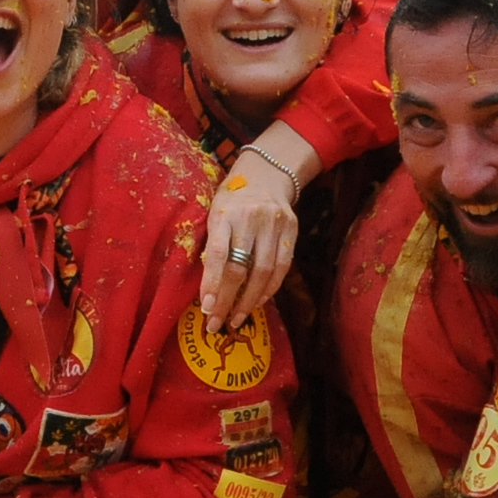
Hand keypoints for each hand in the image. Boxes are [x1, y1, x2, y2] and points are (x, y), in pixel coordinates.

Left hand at [199, 145, 302, 326]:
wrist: (266, 175)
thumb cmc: (232, 200)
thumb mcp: (214, 213)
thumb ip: (212, 244)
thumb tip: (207, 289)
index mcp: (225, 213)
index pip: (218, 253)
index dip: (212, 283)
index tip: (206, 307)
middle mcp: (251, 218)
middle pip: (240, 267)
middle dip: (227, 300)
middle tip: (217, 323)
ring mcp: (274, 224)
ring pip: (263, 272)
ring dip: (249, 301)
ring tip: (236, 319)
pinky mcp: (291, 230)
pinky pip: (282, 267)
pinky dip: (269, 289)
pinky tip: (258, 302)